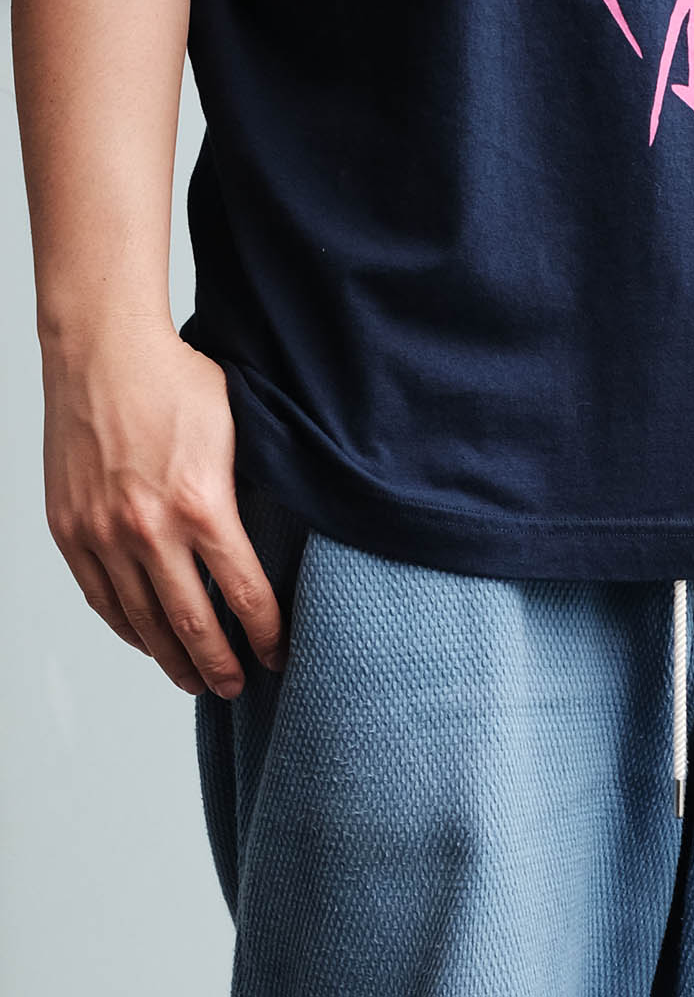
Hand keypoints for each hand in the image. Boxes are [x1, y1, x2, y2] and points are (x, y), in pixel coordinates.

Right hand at [40, 321, 286, 696]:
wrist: (104, 351)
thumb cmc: (175, 379)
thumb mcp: (236, 431)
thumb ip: (247, 489)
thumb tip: (270, 537)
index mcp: (202, 504)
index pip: (244, 593)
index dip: (265, 633)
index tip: (278, 654)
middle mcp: (149, 530)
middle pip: (192, 624)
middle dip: (221, 664)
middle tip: (238, 687)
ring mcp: (104, 534)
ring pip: (142, 622)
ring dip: (173, 659)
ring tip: (196, 680)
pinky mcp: (70, 530)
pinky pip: (101, 599)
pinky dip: (127, 629)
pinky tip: (148, 641)